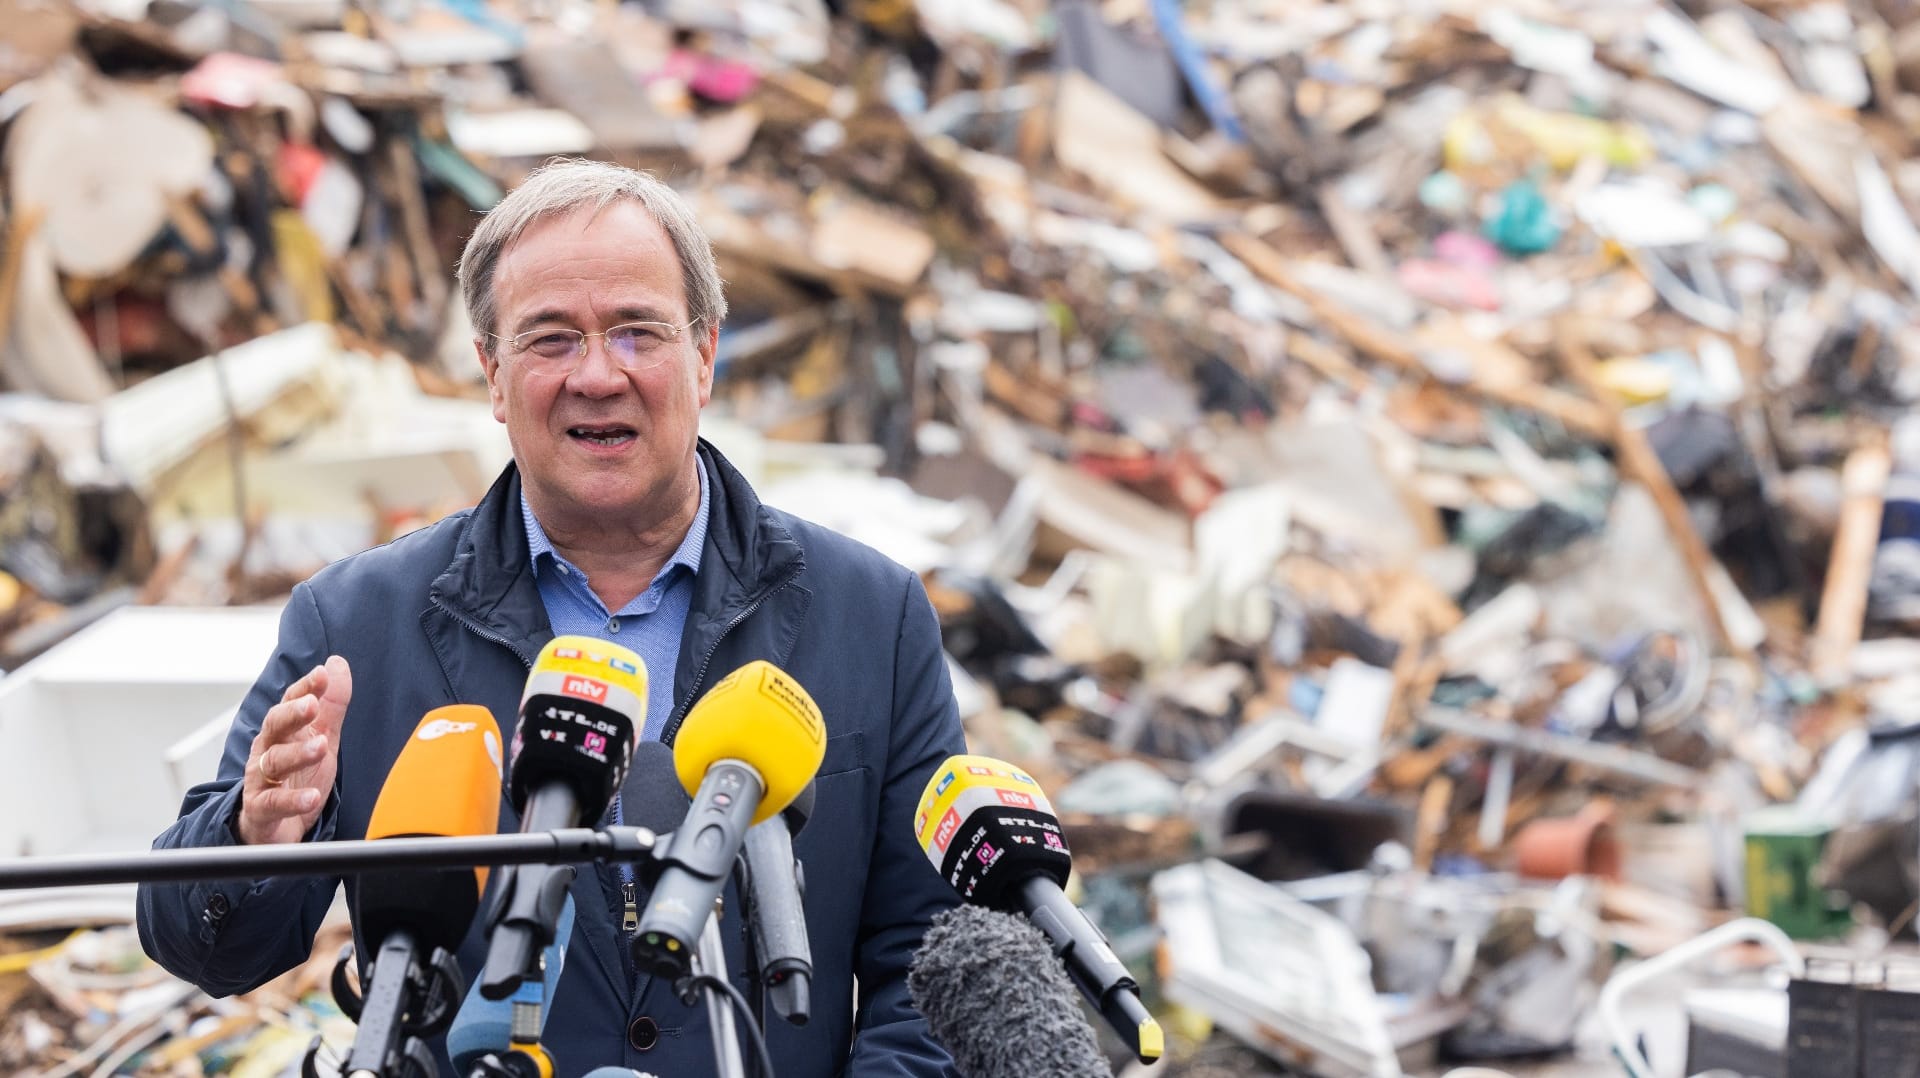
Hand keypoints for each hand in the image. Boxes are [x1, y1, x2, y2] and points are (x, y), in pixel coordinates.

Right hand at [237, 655, 351, 845]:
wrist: (273, 827)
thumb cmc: (297, 776)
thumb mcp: (321, 738)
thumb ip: (330, 705)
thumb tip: (337, 663)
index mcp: (284, 731)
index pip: (290, 702)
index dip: (305, 687)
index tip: (322, 674)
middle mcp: (268, 750)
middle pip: (275, 726)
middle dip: (292, 713)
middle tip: (311, 704)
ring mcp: (261, 780)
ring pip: (274, 762)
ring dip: (298, 753)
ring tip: (321, 747)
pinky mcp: (261, 810)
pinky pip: (273, 803)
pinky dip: (292, 800)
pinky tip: (311, 798)